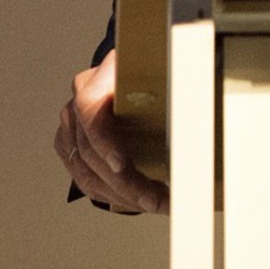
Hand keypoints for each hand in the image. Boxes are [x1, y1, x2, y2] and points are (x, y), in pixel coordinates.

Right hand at [54, 49, 169, 213]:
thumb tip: (199, 124)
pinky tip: (136, 199)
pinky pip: (83, 176)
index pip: (91, 108)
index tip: (122, 166)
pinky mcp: (69, 141)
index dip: (104, 141)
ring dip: (121, 195)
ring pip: (86, 170)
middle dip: (125, 183)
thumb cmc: (159, 72)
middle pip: (90, 149)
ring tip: (154, 202)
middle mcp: (81, 95)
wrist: (142, 66)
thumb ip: (180, 91)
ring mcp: (72, 120)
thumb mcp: (171, 74)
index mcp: (105, 73)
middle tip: (156, 199)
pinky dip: (110, 193)